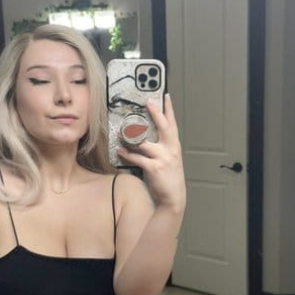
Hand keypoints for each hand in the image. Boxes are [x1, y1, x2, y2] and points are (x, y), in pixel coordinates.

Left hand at [117, 93, 185, 213]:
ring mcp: (163, 158)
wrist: (173, 197)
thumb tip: (146, 138)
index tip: (166, 96)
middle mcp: (170, 150)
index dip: (169, 109)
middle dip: (156, 112)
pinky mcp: (154, 168)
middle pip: (163, 126)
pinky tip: (120, 151)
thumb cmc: (169, 179)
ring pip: (146, 142)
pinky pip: (137, 157)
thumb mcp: (171, 160)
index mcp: (174, 146)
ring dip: (132, 136)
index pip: (173, 124)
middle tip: (148, 101)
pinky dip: (127, 154)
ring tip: (122, 130)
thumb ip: (162, 148)